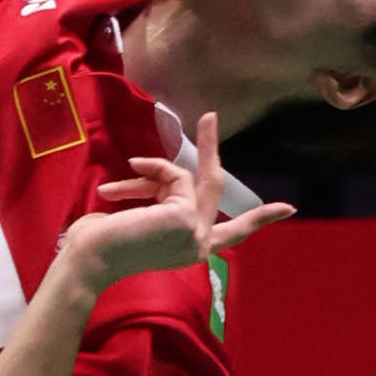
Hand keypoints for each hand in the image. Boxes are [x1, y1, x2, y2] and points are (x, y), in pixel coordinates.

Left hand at [67, 112, 294, 292]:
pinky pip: (175, 176)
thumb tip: (162, 176)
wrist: (88, 259)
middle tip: (210, 116)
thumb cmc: (101, 244)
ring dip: (149, 174)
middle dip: (212, 148)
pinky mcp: (187, 217)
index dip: (258, 219)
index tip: (287, 209)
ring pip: (184, 179)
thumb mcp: (142, 216)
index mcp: (189, 248)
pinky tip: (117, 189)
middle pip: (215, 187)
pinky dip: (150, 174)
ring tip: (112, 190)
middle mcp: (198, 245)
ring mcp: (195, 233)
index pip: (231, 234)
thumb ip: (162, 199)